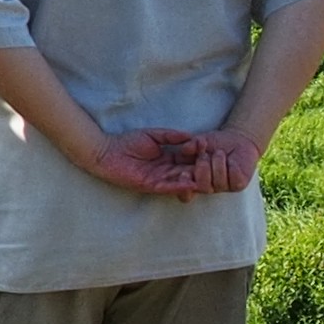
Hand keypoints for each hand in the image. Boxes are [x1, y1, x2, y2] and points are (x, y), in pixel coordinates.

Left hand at [73, 129, 209, 197]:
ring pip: (183, 181)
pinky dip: (181, 186)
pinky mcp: (152, 186)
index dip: (201, 155)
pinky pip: (170, 188)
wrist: (106, 151)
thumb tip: (191, 135)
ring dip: (196, 177)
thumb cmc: (126, 142)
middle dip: (203, 168)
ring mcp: (161, 180)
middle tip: (217, 164)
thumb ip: (171, 136)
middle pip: (190, 171)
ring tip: (208, 173)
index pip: (189, 158)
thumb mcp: (153, 135)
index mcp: (168, 158)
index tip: (215, 149)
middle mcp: (167, 170)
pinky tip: (192, 183)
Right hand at [160, 128, 265, 194]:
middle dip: (203, 169)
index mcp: (193, 179)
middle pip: (202, 188)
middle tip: (204, 154)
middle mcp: (208, 186)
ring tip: (219, 153)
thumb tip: (185, 149)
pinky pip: (234, 180)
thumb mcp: (199, 142)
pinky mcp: (238, 185)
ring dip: (218, 163)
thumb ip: (191, 145)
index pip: (185, 194)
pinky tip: (231, 160)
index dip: (183, 188)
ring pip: (218, 183)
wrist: (235, 140)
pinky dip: (232, 167)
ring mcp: (223, 187)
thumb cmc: (214, 143)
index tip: (184, 173)